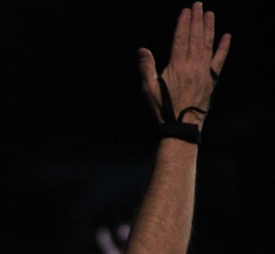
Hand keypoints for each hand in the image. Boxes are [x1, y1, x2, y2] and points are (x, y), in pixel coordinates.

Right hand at [139, 2, 230, 125]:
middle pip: (195, 37)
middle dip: (197, 19)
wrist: (181, 125)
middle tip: (199, 5)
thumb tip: (143, 50)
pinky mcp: (211, 79)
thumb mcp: (149, 89)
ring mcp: (204, 72)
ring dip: (209, 28)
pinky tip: (226, 36)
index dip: (184, 23)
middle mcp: (193, 66)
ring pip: (207, 44)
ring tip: (210, 14)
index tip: (186, 11)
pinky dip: (223, 47)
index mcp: (177, 67)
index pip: (180, 39)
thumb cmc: (163, 109)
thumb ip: (146, 68)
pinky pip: (219, 60)